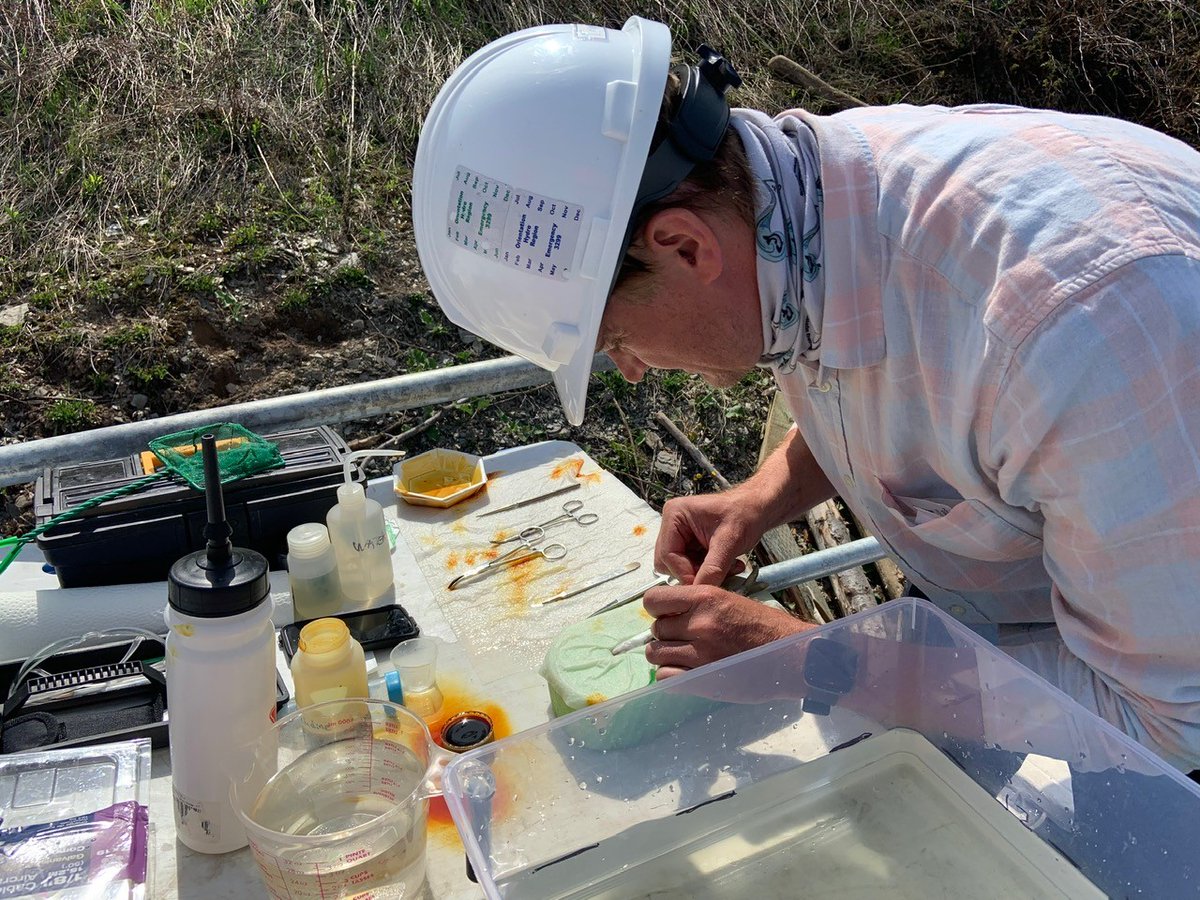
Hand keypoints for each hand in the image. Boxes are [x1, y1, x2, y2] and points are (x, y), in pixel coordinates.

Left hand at [643, 583, 809, 677]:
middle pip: (656, 629)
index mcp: (705, 597)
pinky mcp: (702, 679)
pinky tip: (686, 671)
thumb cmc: (766, 627)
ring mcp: (699, 653)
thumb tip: (670, 612)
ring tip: (683, 655)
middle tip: (683, 638)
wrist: (792, 656)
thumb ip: (699, 605)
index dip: (657, 608)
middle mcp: (698, 623)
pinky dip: (671, 675)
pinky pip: (665, 677)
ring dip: (666, 655)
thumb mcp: (731, 600)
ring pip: (656, 654)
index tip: (667, 614)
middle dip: (666, 634)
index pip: (654, 599)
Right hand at [654, 492, 767, 585]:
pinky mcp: (688, 544)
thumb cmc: (745, 515)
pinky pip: (689, 566)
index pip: (667, 555)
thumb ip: (713, 568)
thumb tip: (699, 592)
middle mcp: (672, 524)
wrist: (757, 510)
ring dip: (702, 573)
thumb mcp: (729, 542)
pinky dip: (707, 571)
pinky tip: (726, 566)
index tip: (704, 585)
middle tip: (717, 574)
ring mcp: (679, 535)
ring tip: (726, 568)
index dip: (684, 573)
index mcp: (674, 515)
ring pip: (679, 567)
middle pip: (668, 562)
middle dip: (693, 572)